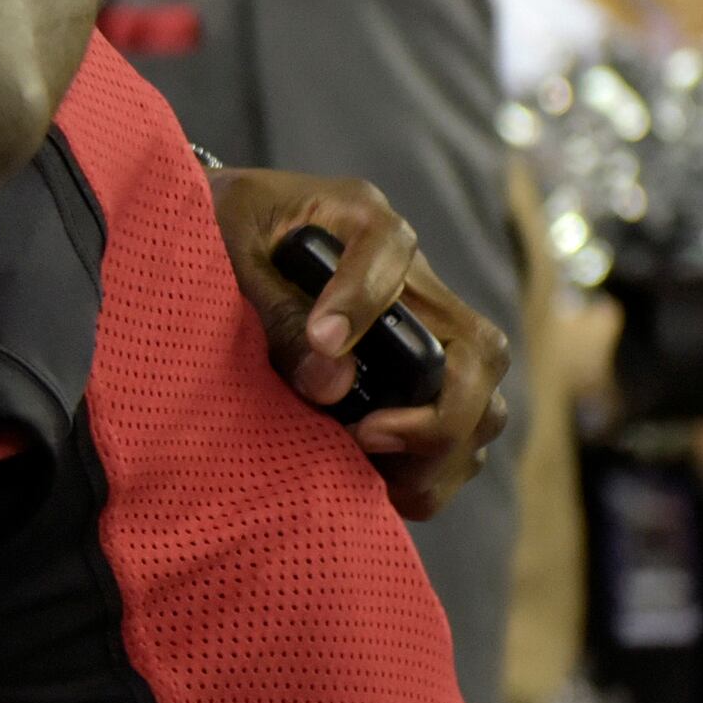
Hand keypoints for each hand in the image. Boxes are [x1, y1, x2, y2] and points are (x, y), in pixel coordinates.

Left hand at [208, 167, 511, 517]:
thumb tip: (331, 383)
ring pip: (484, 390)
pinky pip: (464, 422)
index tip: (322, 343)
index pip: (388, 247)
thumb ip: (274, 311)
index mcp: (358, 215)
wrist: (221, 233)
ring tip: (388, 484)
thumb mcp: (226, 252)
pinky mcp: (420, 368)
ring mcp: (426, 323)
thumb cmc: (218, 231)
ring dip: (446, 448)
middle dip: (439, 409)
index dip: (362, 299)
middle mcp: (411, 271)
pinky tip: (388, 488)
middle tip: (369, 438)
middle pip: (474, 344)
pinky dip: (438, 464)